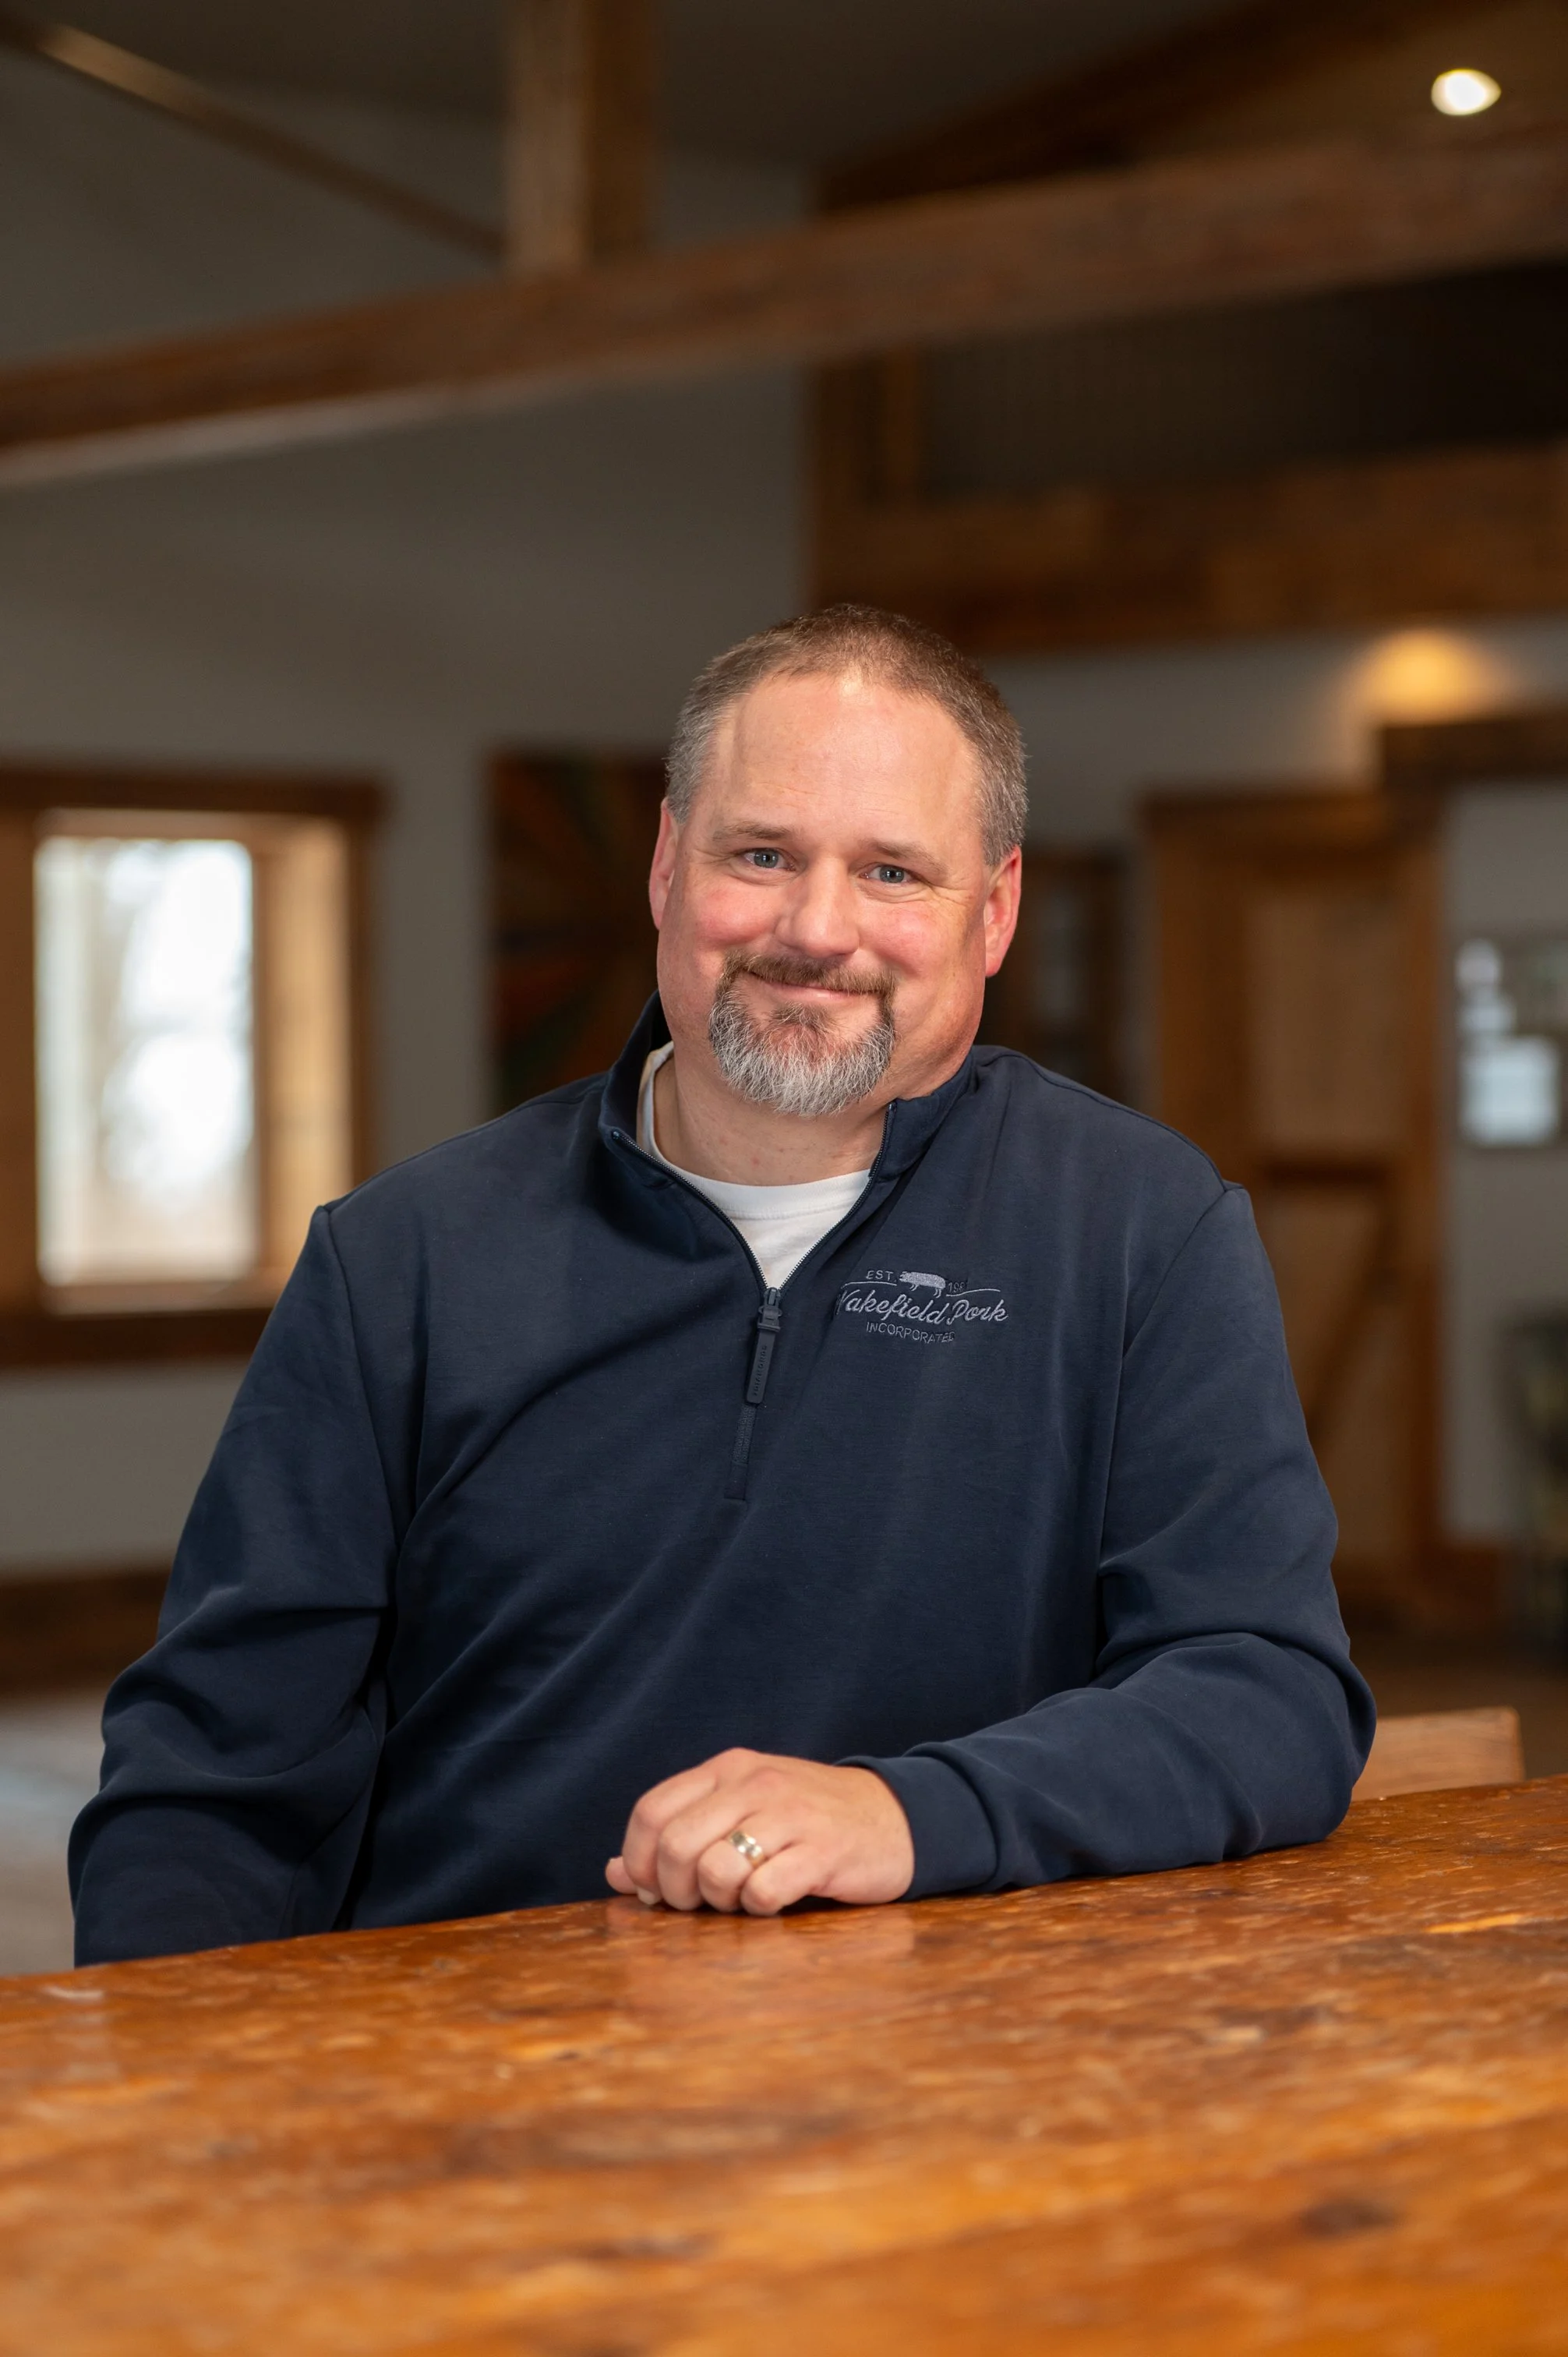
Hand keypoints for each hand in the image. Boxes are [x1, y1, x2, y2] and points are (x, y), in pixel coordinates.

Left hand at [605, 1749, 914, 1915]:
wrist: (897, 1818)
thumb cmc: (808, 1822)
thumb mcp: (742, 1813)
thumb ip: (680, 1835)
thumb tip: (614, 1873)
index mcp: (728, 1768)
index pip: (652, 1810)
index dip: (639, 1860)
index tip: (654, 1890)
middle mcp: (755, 1783)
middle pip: (676, 1845)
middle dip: (676, 1890)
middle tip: (701, 1904)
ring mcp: (791, 1814)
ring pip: (715, 1869)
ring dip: (720, 1901)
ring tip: (742, 1898)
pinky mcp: (823, 1851)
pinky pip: (764, 1891)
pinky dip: (760, 1908)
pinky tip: (776, 1901)